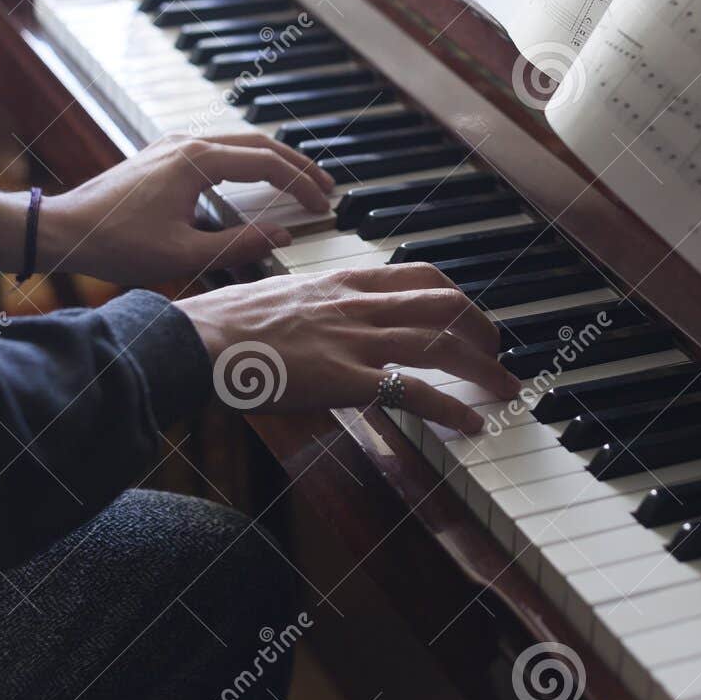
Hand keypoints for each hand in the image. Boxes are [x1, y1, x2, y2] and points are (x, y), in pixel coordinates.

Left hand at [0, 134, 335, 286]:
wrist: (63, 228)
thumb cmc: (116, 243)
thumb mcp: (183, 255)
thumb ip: (238, 245)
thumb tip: (281, 236)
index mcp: (198, 161)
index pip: (267, 164)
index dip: (301, 184)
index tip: (322, 205)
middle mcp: (189, 142)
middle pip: (260, 144)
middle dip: (298, 165)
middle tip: (326, 187)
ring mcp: (174, 144)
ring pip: (240, 142)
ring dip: (274, 161)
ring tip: (300, 182)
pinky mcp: (164, 154)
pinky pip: (219, 148)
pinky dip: (248, 160)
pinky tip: (256, 179)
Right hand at [176, 264, 521, 434]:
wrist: (194, 340)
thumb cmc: (219, 324)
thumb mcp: (273, 297)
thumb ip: (306, 305)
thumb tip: (309, 316)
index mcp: (338, 281)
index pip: (417, 276)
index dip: (455, 296)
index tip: (468, 315)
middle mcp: (356, 303)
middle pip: (444, 304)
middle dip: (482, 328)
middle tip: (498, 353)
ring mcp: (354, 339)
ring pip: (441, 343)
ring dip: (484, 367)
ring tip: (506, 388)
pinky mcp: (346, 378)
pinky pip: (414, 391)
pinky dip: (452, 408)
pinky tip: (472, 423)